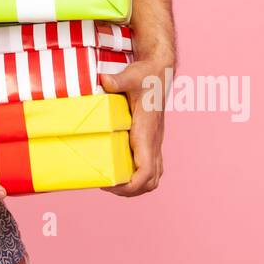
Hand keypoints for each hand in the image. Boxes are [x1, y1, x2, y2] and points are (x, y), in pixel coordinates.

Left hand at [98, 55, 171, 196]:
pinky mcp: (151, 140)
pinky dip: (139, 176)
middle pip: (151, 181)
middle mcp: (154, 142)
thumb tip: (104, 80)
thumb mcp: (131, 76)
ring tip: (113, 183)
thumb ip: (119, 80)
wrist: (159, 72)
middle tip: (107, 185)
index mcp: (147, 133)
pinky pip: (151, 167)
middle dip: (130, 191)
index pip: (147, 171)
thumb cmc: (146, 75)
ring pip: (154, 177)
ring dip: (136, 186)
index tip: (111, 185)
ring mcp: (154, 142)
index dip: (131, 186)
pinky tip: (121, 170)